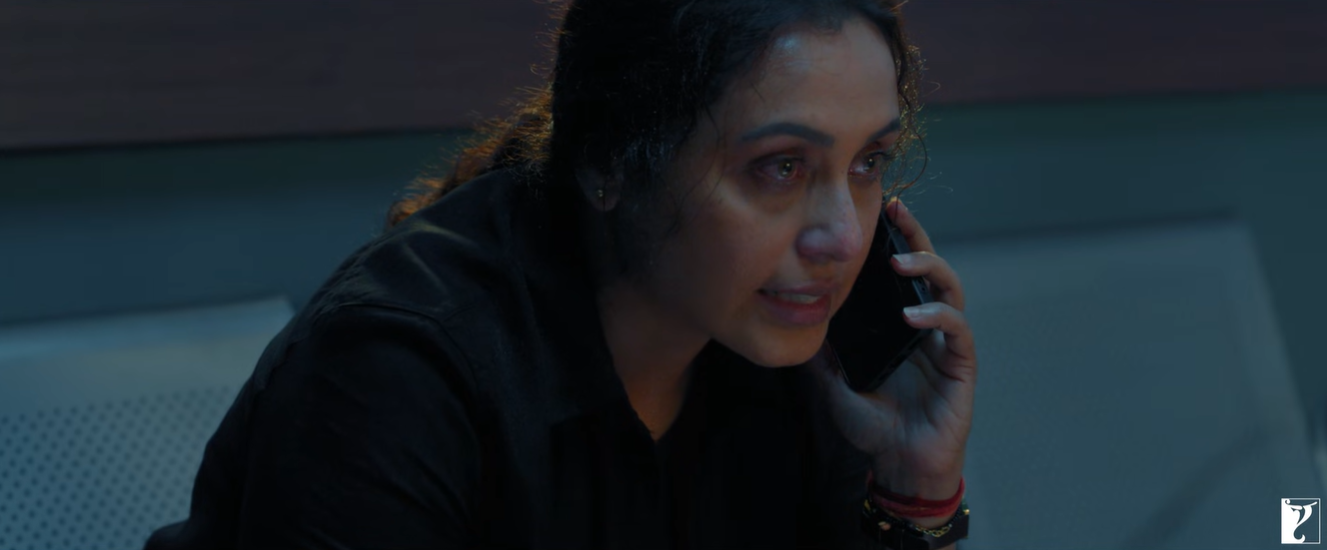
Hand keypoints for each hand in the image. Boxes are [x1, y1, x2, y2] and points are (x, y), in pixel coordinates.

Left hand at [807, 196, 977, 501]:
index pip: (901, 273)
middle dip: (916, 236)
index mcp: (899, 325)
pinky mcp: (961, 366)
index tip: (880, 209)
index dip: (896, 240)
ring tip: (900, 263)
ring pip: (950, 290)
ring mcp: (946, 344)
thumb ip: (819, 356)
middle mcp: (926, 327)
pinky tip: (913, 316)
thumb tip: (792, 326)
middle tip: (897, 213)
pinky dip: (937, 316)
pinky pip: (956, 330)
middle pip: (930, 269)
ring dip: (929, 268)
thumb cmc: (874, 427)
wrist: (899, 466)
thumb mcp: (834, 384)